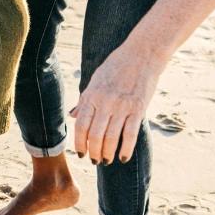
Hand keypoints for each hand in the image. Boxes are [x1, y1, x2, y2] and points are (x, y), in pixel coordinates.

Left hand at [71, 47, 167, 164]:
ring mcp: (122, 106)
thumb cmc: (116, 66)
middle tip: (95, 160)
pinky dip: (126, 149)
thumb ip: (85, 100)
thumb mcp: (95, 80)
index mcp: (92, 95)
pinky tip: (123, 157)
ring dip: (108, 154)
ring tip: (107, 160)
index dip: (79, 143)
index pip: (81, 125)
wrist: (142, 54)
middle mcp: (105, 102)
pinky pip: (130, 134)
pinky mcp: (138, 108)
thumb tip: (72, 116)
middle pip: (95, 135)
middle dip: (94, 152)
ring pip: (111, 138)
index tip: (81, 153)